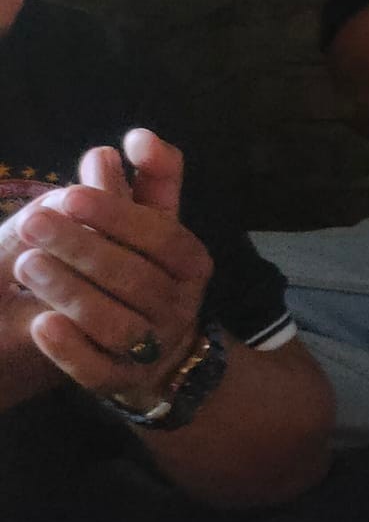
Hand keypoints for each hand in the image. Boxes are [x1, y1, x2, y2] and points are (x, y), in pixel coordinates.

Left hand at [8, 131, 213, 406]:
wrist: (159, 354)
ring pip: (116, 325)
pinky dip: (69, 348)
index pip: (163, 237)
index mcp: (191, 264)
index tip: (68, 193)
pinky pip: (97, 369)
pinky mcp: (120, 383)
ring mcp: (152, 348)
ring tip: (25, 265)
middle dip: (82, 248)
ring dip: (70, 292)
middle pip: (135, 279)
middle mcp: (179, 307)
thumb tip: (137, 138)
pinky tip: (41, 324)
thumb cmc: (146, 272)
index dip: (119, 215)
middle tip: (31, 223)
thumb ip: (149, 181)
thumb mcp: (152, 225)